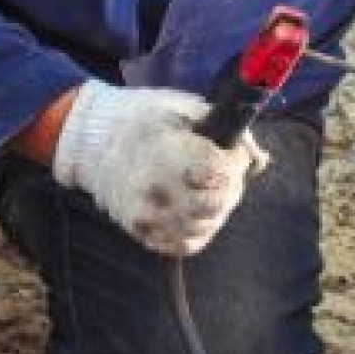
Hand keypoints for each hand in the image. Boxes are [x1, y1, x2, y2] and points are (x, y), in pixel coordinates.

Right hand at [51, 82, 266, 255]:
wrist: (94, 144)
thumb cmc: (145, 120)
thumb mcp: (187, 109)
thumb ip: (229, 131)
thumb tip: (259, 161)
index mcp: (167, 155)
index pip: (222, 174)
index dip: (234, 162)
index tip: (228, 152)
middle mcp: (156, 191)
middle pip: (220, 203)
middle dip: (230, 186)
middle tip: (219, 170)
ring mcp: (148, 217)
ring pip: (208, 226)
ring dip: (217, 208)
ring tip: (203, 186)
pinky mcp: (144, 234)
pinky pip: (189, 244)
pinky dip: (199, 227)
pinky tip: (192, 205)